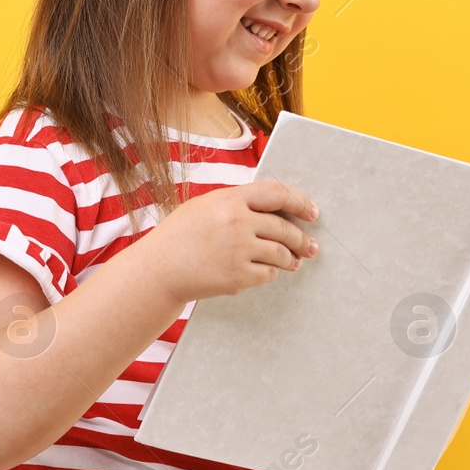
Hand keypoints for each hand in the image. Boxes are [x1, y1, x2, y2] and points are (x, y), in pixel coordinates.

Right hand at [135, 180, 319, 305]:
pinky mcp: (238, 276)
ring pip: (281, 253)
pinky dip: (271, 273)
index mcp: (229, 198)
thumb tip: (275, 210)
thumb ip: (237, 204)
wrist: (158, 270)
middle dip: (302, 239)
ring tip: (295, 261)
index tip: (312, 211)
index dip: (299, 201)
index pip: (276, 193)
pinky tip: (268, 272)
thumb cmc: (180, 236)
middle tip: (312, 246)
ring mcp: (238, 250)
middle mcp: (237, 222)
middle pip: (284, 228)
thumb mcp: (205, 207)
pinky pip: (268, 274)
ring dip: (291, 259)